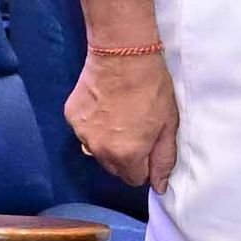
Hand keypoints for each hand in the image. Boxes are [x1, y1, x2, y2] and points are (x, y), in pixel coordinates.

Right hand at [67, 45, 178, 190]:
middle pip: (114, 168)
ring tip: (118, 115)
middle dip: (126, 155)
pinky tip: (104, 106)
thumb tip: (159, 186)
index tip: (148, 144)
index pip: (134, 179)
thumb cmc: (152, 88)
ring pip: (98, 151)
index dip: (144, 164)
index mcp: (127, 155)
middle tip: (135, 128)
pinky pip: (85, 132)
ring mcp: (82, 134)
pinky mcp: (71, 117)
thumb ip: (163, 160)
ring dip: (108, 142)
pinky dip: (94, 125)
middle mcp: (100, 150)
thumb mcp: (169, 125)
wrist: (123, 53)